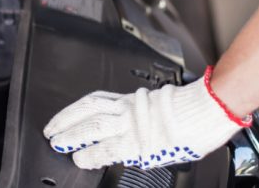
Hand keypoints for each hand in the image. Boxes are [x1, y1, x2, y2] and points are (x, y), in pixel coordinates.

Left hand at [42, 67, 251, 169]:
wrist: (207, 111)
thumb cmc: (192, 111)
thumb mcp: (160, 106)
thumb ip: (143, 114)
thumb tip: (135, 127)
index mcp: (133, 100)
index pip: (96, 102)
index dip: (75, 111)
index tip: (64, 119)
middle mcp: (128, 110)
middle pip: (88, 111)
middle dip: (66, 122)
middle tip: (51, 131)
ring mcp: (132, 125)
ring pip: (92, 126)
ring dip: (71, 135)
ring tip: (58, 143)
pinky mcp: (138, 143)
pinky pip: (108, 148)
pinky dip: (92, 153)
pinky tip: (81, 158)